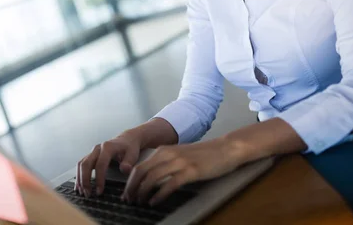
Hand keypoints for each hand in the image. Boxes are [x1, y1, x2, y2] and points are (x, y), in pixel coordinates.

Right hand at [75, 132, 140, 196]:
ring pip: (81, 164)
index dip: (99, 179)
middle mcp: (97, 148)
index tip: (99, 191)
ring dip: (80, 179)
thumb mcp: (133, 154)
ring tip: (82, 192)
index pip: (100, 164)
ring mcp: (93, 151)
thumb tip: (124, 170)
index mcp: (108, 147)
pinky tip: (79, 186)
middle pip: (86, 164)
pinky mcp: (91, 155)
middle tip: (88, 194)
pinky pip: (81, 165)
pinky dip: (79, 175)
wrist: (126, 139)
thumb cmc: (129, 147)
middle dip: (85, 180)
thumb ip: (129, 162)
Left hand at [121, 137, 242, 205]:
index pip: (140, 166)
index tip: (127, 192)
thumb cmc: (203, 154)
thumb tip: (150, 177)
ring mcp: (179, 162)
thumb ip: (165, 162)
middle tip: (129, 200)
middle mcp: (168, 154)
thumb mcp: (179, 154)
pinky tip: (154, 202)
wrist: (225, 149)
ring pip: (152, 178)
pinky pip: (169, 184)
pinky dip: (159, 195)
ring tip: (140, 202)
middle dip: (132, 187)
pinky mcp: (190, 171)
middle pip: (141, 171)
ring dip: (143, 192)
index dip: (130, 181)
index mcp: (164, 150)